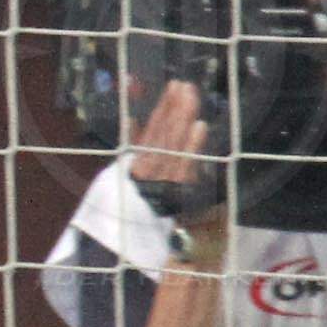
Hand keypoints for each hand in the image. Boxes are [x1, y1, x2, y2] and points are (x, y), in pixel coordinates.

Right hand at [127, 79, 222, 230]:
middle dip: (176, 108)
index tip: (174, 87)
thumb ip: (134, 145)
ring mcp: (160, 179)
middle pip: (164, 133)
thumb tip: (133, 119)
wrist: (125, 240)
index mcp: (137, 163)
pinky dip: (192, 145)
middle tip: (186, 86)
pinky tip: (201, 126)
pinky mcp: (175, 191)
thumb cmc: (132, 208)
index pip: (152, 129)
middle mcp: (146, 169)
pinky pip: (184, 163)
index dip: (164, 107)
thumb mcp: (128, 175)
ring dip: (183, 118)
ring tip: (191, 97)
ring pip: (173, 143)